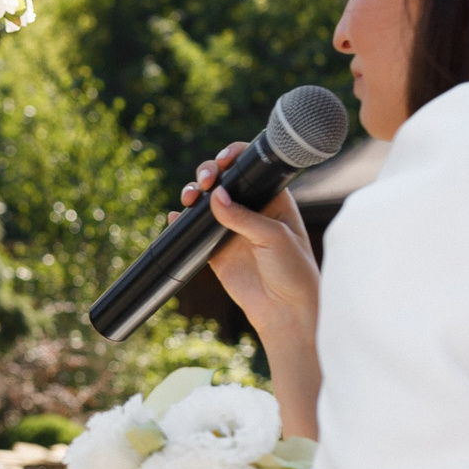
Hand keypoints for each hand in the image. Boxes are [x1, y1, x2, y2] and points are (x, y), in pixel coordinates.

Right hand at [178, 144, 321, 435]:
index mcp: (272, 198)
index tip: (223, 161)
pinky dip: (181, 222)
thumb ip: (243, 217)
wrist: (285, 310)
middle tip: (205, 182)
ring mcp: (231, 229)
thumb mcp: (273, 238)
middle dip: (208, 174)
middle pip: (223, 181)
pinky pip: (194, 231)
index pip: (249, 168)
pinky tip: (175, 218)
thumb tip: (215, 196)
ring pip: (205, 203)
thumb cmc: (293, 270)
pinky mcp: (215, 250)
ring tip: (188, 199)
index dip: (233, 158)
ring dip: (193, 195)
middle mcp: (251, 209)